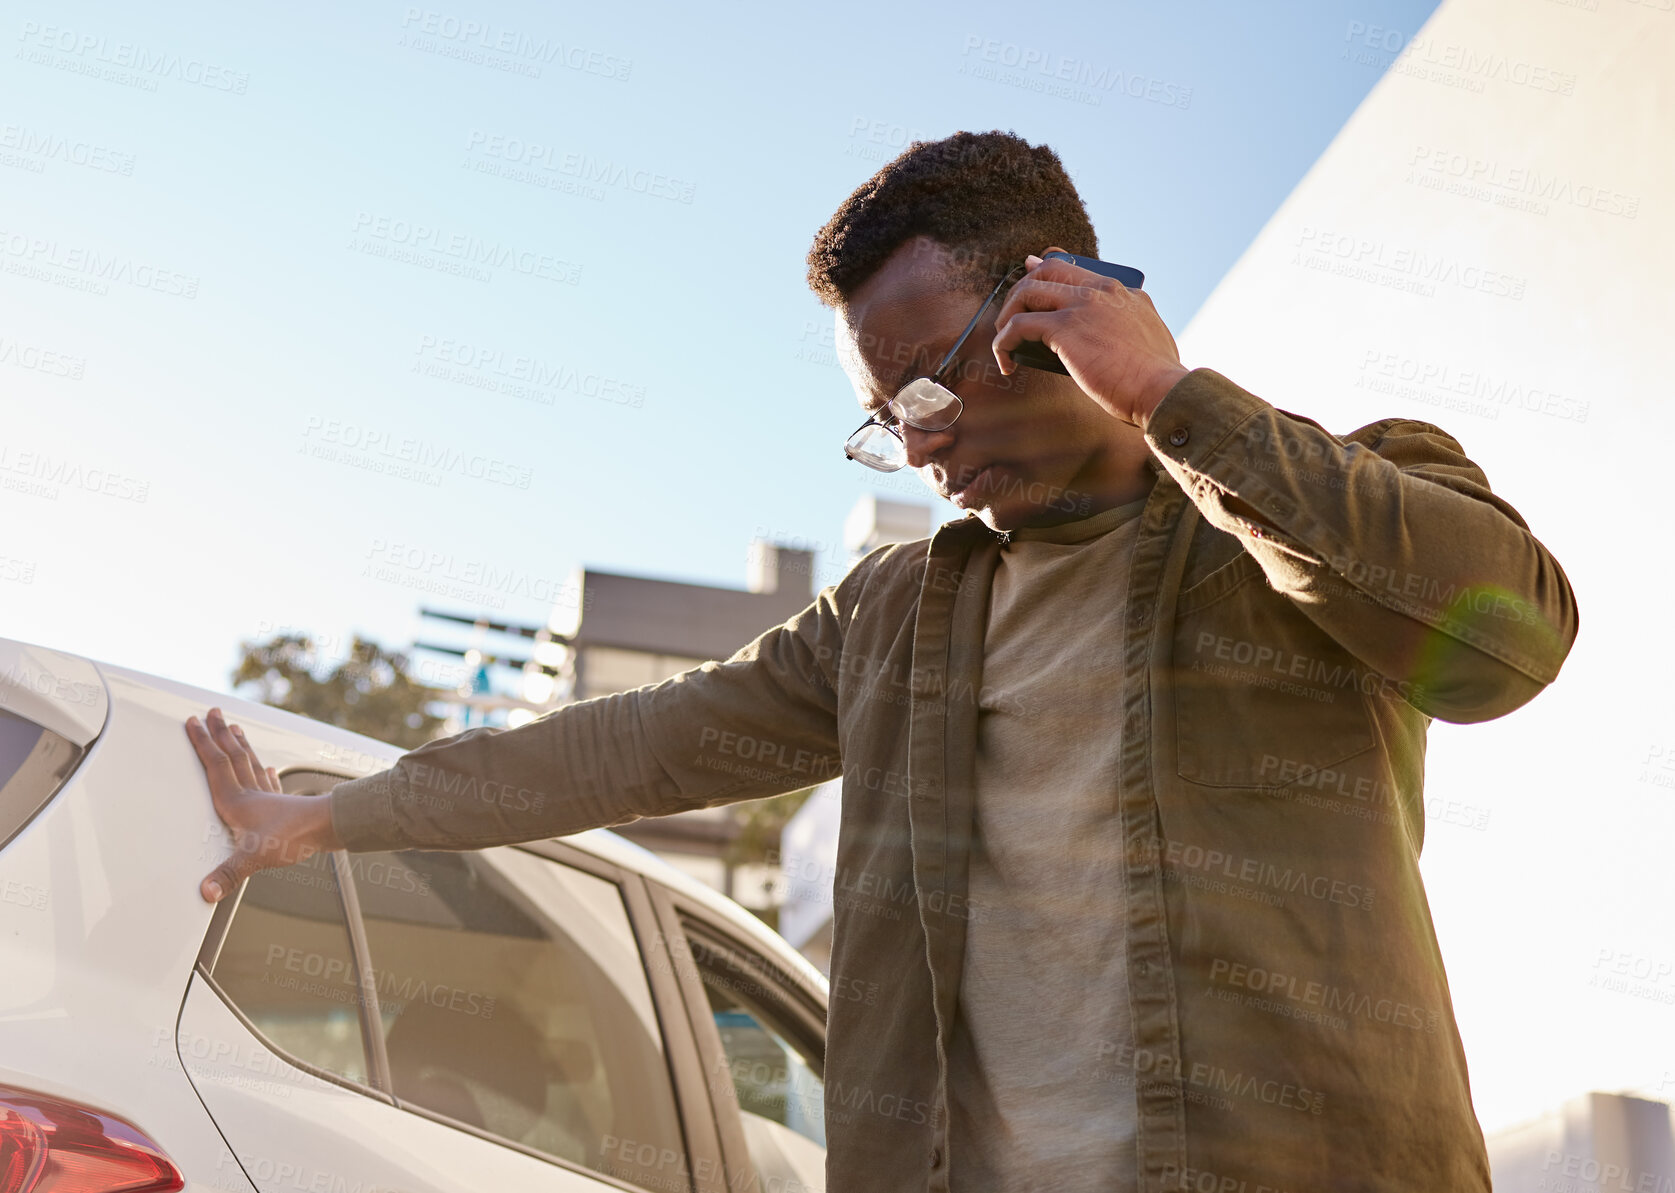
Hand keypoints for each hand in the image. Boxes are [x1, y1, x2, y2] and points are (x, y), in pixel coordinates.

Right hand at [185, 707, 341, 902]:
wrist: (330, 828)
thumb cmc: (295, 838)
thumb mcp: (255, 857)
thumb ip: (229, 874)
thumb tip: (207, 891)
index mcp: (237, 802)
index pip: (215, 765)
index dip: (202, 743)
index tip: (192, 722)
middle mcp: (252, 794)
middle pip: (233, 756)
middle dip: (220, 734)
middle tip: (213, 712)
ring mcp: (269, 797)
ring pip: (250, 763)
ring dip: (240, 745)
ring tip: (234, 729)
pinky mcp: (284, 804)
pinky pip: (271, 782)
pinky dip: (266, 773)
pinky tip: (269, 768)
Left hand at [991, 248, 1190, 429]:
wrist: (1162, 391)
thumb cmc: (1156, 379)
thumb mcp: (1150, 337)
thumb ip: (1131, 325)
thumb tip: (1116, 337)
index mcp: (1124, 292)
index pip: (1076, 269)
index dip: (1047, 271)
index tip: (1031, 274)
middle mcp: (1102, 290)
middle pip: (1048, 270)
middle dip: (1023, 289)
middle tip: (1012, 315)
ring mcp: (1083, 305)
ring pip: (1028, 291)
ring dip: (1009, 313)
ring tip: (1006, 339)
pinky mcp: (1066, 329)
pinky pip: (1019, 325)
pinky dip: (1004, 342)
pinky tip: (1006, 361)